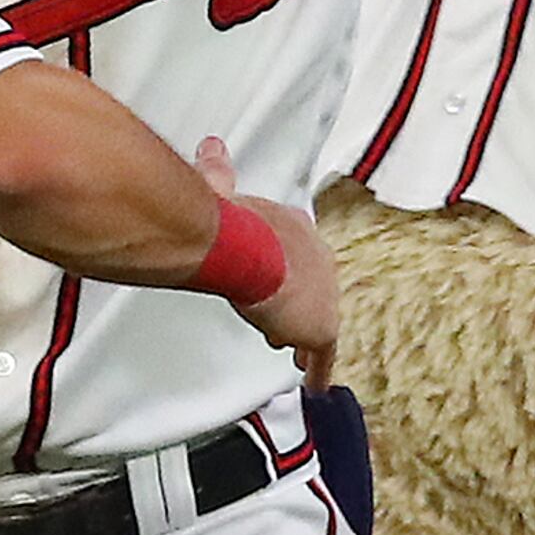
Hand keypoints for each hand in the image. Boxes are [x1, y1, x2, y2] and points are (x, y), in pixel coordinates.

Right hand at [200, 135, 337, 384]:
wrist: (245, 249)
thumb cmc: (231, 225)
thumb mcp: (222, 191)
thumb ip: (217, 172)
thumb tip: (210, 148)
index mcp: (295, 226)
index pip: (296, 252)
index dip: (285, 269)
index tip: (277, 279)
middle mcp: (318, 259)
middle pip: (311, 289)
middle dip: (296, 305)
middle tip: (282, 321)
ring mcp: (324, 295)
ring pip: (315, 321)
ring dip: (301, 334)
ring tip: (293, 351)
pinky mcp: (321, 327)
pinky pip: (322, 355)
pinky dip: (319, 370)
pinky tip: (316, 386)